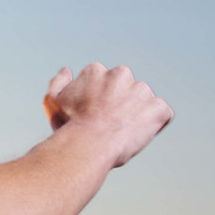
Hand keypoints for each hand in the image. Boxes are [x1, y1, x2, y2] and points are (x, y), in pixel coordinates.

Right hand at [43, 63, 172, 167]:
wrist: (89, 144)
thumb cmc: (69, 126)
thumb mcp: (52, 101)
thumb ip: (58, 82)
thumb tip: (66, 70)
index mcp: (97, 70)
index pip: (102, 82)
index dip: (98, 101)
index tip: (92, 116)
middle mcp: (121, 74)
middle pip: (124, 87)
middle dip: (120, 102)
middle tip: (109, 124)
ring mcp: (142, 90)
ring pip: (143, 100)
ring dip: (137, 112)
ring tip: (122, 132)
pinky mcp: (159, 108)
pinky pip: (162, 114)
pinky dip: (154, 124)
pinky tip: (137, 134)